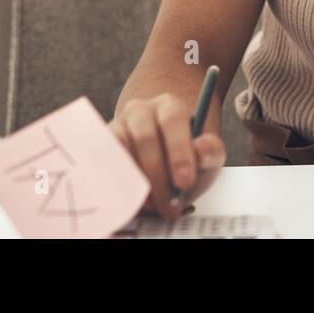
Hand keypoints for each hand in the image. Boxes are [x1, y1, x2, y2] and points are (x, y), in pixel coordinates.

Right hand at [110, 93, 226, 219]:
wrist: (160, 169)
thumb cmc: (186, 162)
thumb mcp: (206, 159)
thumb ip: (211, 152)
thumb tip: (201, 150)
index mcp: (170, 107)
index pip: (173, 120)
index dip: (179, 151)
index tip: (185, 182)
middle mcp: (140, 110)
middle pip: (146, 137)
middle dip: (159, 176)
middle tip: (169, 205)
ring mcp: (118, 126)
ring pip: (123, 151)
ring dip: (138, 182)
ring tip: (154, 205)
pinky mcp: (101, 145)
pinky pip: (105, 162)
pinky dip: (119, 183)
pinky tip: (134, 199)